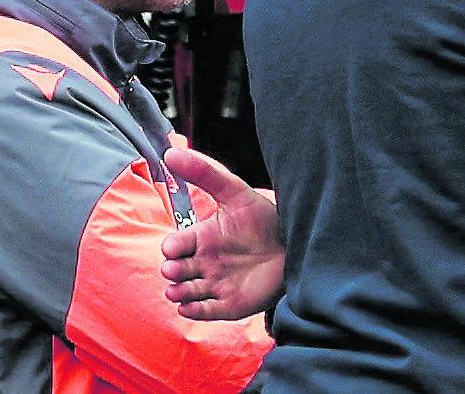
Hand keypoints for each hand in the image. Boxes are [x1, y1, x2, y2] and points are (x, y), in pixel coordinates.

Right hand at [160, 147, 285, 320]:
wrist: (294, 244)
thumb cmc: (263, 218)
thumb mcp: (234, 191)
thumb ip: (204, 172)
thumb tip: (170, 152)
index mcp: (201, 238)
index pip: (174, 245)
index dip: (171, 248)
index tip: (174, 248)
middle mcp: (204, 261)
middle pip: (175, 270)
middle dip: (172, 271)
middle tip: (175, 269)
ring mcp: (215, 283)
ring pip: (184, 293)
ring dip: (178, 293)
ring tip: (180, 290)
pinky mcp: (228, 303)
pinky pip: (203, 312)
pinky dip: (193, 312)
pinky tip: (191, 307)